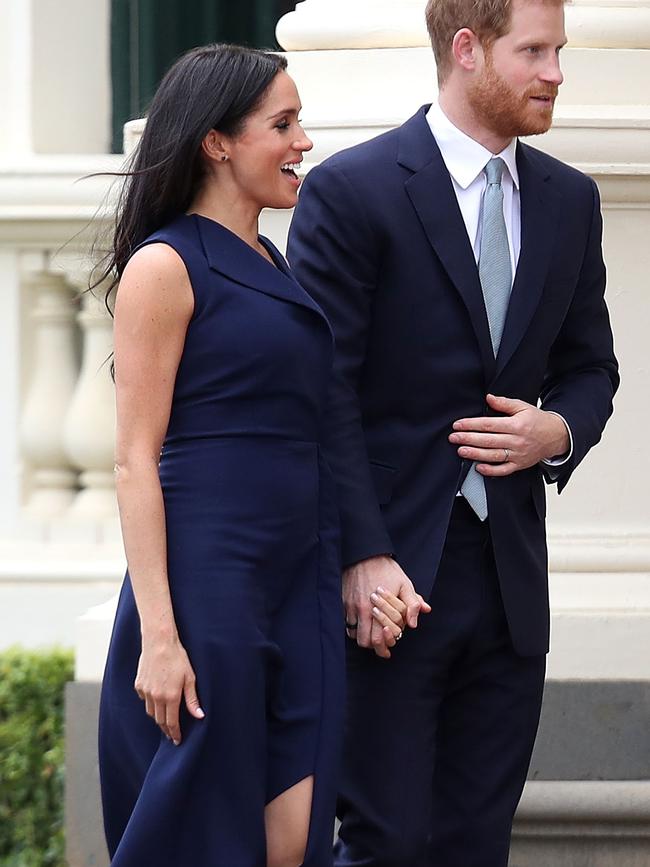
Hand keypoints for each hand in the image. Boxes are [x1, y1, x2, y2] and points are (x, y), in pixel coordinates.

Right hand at [135, 634, 203, 744]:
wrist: (159, 642)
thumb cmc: (178, 657)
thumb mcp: (190, 678)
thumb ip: (192, 699)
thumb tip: (199, 716)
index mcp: (170, 697)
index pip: (172, 723)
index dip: (174, 734)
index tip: (177, 741)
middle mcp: (156, 697)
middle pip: (160, 721)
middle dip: (166, 729)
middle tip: (171, 735)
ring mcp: (145, 691)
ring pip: (150, 712)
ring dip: (158, 717)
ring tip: (165, 719)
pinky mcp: (138, 685)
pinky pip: (144, 700)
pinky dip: (150, 704)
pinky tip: (156, 701)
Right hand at [343, 556, 430, 658]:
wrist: (364, 554)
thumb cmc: (386, 569)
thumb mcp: (404, 584)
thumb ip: (412, 604)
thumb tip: (415, 623)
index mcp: (378, 608)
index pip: (379, 638)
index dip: (386, 646)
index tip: (389, 650)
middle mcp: (362, 610)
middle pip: (365, 642)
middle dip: (374, 646)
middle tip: (382, 644)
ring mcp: (351, 607)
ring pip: (354, 635)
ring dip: (364, 637)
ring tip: (372, 634)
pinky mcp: (343, 603)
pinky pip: (346, 623)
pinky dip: (354, 628)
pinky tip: (363, 624)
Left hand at [449, 393, 568, 476]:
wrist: (556, 436)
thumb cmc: (536, 420)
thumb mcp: (522, 406)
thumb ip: (504, 403)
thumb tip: (488, 398)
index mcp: (516, 425)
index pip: (489, 425)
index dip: (471, 424)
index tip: (458, 425)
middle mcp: (517, 440)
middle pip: (489, 440)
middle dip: (469, 439)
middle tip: (453, 438)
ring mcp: (519, 454)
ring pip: (494, 456)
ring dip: (476, 454)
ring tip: (461, 451)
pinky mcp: (520, 465)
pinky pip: (504, 470)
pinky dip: (491, 470)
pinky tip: (478, 468)